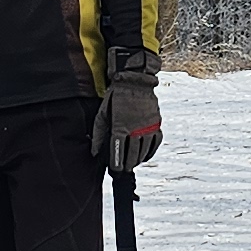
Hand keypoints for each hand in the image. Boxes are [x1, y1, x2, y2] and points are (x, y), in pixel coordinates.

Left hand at [100, 52, 160, 173]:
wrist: (135, 80)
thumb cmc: (115, 97)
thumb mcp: (102, 113)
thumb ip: (98, 133)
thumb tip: (94, 151)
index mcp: (120, 127)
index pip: (118, 151)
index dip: (116, 163)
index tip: (115, 169)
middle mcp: (135, 129)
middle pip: (132, 154)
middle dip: (127, 164)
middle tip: (124, 170)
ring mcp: (148, 127)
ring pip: (144, 150)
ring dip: (138, 160)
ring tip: (133, 164)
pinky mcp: (156, 123)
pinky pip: (156, 142)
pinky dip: (151, 151)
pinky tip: (145, 156)